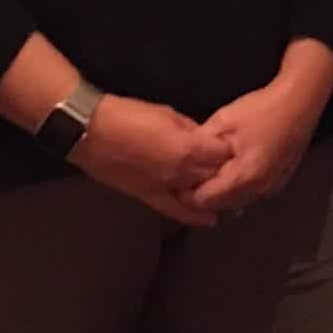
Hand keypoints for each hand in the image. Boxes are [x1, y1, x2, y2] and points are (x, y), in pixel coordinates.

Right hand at [71, 95, 232, 227]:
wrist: (92, 133)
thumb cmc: (129, 115)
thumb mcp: (167, 113)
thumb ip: (191, 129)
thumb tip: (205, 137)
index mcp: (188, 148)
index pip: (223, 154)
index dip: (232, 149)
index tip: (239, 145)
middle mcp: (182, 174)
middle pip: (216, 176)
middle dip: (226, 171)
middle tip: (237, 166)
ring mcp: (167, 189)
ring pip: (201, 195)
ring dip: (214, 191)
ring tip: (229, 189)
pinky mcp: (151, 198)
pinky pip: (178, 211)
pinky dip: (195, 215)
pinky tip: (211, 218)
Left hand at [189, 68, 332, 215]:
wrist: (300, 102)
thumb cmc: (261, 109)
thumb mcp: (224, 120)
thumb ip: (201, 144)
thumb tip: (183, 158)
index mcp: (244, 177)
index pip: (205, 200)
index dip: (188, 192)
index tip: (179, 177)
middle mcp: (259, 190)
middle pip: (221, 205)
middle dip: (204, 194)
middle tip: (191, 175)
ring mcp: (272, 189)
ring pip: (236, 202)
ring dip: (221, 193)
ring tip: (210, 171)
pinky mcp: (279, 183)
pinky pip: (251, 195)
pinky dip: (237, 188)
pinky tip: (232, 169)